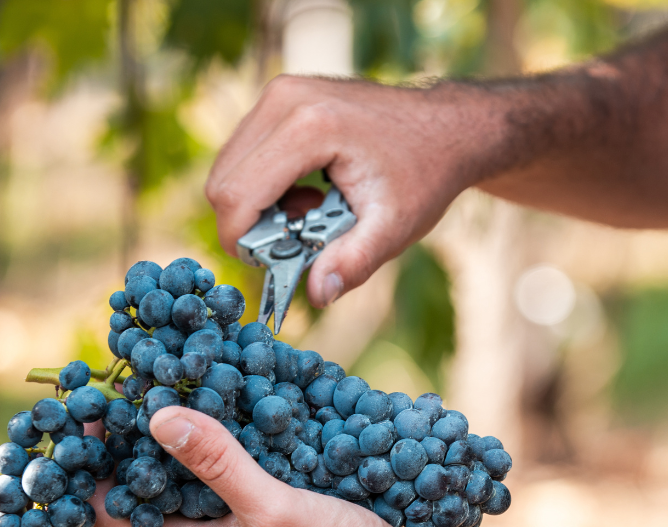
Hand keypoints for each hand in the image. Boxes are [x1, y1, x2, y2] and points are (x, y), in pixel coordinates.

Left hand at [88, 406, 417, 526]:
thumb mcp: (271, 506)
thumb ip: (216, 462)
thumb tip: (157, 416)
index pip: (107, 516)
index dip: (88, 469)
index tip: (88, 414)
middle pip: (140, 499)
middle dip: (128, 449)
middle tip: (128, 390)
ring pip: (181, 492)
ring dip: (173, 447)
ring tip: (172, 391)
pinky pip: (219, 490)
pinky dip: (213, 454)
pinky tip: (229, 415)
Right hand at [206, 76, 500, 306]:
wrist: (445, 128)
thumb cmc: (423, 176)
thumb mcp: (394, 227)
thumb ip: (354, 262)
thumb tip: (317, 294)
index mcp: (312, 127)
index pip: (237, 195)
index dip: (243, 241)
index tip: (273, 263)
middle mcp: (285, 99)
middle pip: (222, 182)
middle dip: (249, 225)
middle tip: (299, 236)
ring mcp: (279, 92)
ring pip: (226, 169)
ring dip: (255, 206)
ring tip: (309, 211)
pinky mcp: (278, 95)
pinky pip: (241, 154)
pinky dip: (261, 185)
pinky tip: (305, 191)